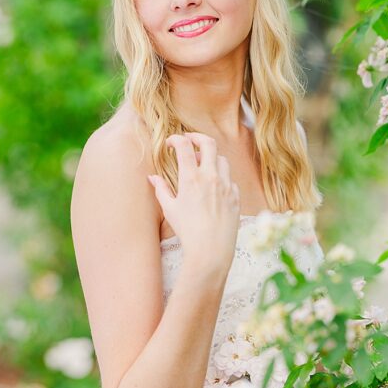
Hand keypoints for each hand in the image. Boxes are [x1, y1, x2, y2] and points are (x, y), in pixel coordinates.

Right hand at [147, 132, 239, 277]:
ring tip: (201, 165)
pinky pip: (230, 178)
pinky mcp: (235, 196)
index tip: (170, 143)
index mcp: (191, 178)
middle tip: (189, 140)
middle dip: (197, 137)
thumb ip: (161, 189)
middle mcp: (210, 177)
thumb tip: (152, 177)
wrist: (211, 249)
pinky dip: (221, 176)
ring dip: (210, 157)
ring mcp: (226, 185)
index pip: (184, 146)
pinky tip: (213, 185)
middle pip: (208, 143)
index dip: (176, 139)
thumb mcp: (169, 209)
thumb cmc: (187, 230)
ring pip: (222, 159)